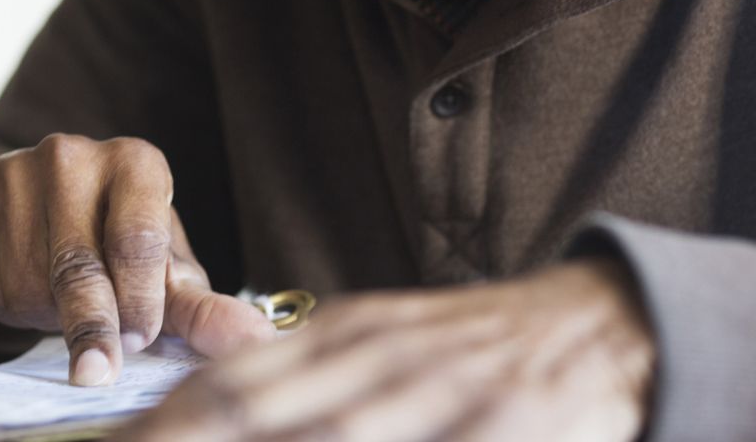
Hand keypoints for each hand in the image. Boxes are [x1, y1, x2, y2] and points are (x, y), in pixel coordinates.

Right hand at [0, 133, 276, 385]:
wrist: (37, 220)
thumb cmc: (119, 249)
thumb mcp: (165, 274)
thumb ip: (204, 309)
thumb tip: (254, 341)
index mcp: (135, 161)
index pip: (138, 237)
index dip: (140, 297)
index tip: (141, 340)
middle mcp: (72, 153)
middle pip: (80, 262)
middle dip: (91, 325)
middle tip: (98, 370)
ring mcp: (12, 169)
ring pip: (28, 278)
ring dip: (46, 316)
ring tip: (63, 304)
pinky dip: (4, 305)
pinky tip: (23, 286)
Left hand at [111, 261, 654, 441]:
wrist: (598, 324)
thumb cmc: (476, 347)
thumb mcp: (388, 347)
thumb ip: (313, 381)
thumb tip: (224, 415)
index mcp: (346, 337)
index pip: (227, 386)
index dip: (156, 429)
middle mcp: (375, 360)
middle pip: (248, 413)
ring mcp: (433, 395)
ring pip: (324, 436)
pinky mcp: (494, 427)